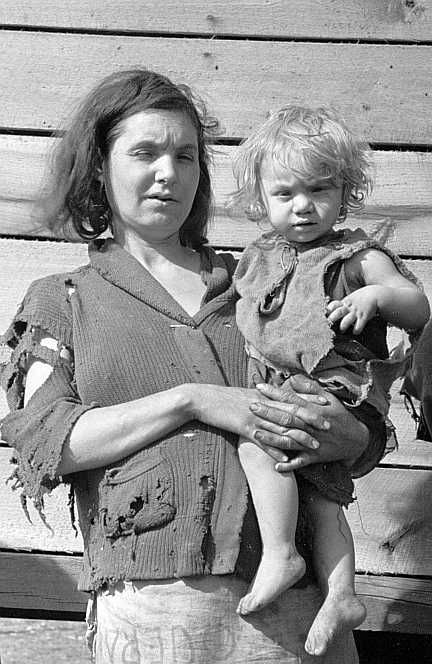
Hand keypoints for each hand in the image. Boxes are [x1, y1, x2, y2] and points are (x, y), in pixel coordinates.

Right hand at [188, 382, 329, 463]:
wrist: (200, 399)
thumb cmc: (220, 397)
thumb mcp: (242, 394)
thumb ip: (258, 397)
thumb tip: (270, 396)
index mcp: (263, 394)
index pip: (291, 395)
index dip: (309, 398)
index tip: (326, 401)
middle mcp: (262, 404)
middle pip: (292, 411)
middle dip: (312, 418)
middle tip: (329, 425)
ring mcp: (254, 416)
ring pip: (281, 427)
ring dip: (299, 437)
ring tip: (315, 445)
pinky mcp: (243, 428)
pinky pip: (263, 441)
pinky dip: (275, 450)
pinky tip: (286, 460)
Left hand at [251, 375, 368, 471]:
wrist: (357, 440)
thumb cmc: (341, 416)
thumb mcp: (330, 398)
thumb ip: (310, 388)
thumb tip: (293, 378)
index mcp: (315, 410)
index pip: (291, 400)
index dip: (275, 393)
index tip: (260, 387)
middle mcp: (312, 426)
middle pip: (287, 418)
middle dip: (268, 412)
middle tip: (250, 406)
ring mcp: (313, 443)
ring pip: (290, 440)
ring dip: (272, 438)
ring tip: (255, 433)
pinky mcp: (315, 457)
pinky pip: (300, 462)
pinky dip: (289, 464)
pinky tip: (275, 464)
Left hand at [326, 286, 379, 333]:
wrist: (375, 294)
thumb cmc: (360, 299)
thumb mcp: (349, 299)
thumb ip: (341, 305)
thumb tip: (329, 311)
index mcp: (344, 302)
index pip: (333, 305)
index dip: (328, 310)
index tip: (324, 315)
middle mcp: (349, 307)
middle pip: (338, 312)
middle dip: (332, 319)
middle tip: (329, 325)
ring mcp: (356, 312)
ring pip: (347, 320)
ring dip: (343, 326)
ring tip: (342, 330)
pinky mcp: (364, 316)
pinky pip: (359, 325)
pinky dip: (356, 330)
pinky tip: (355, 332)